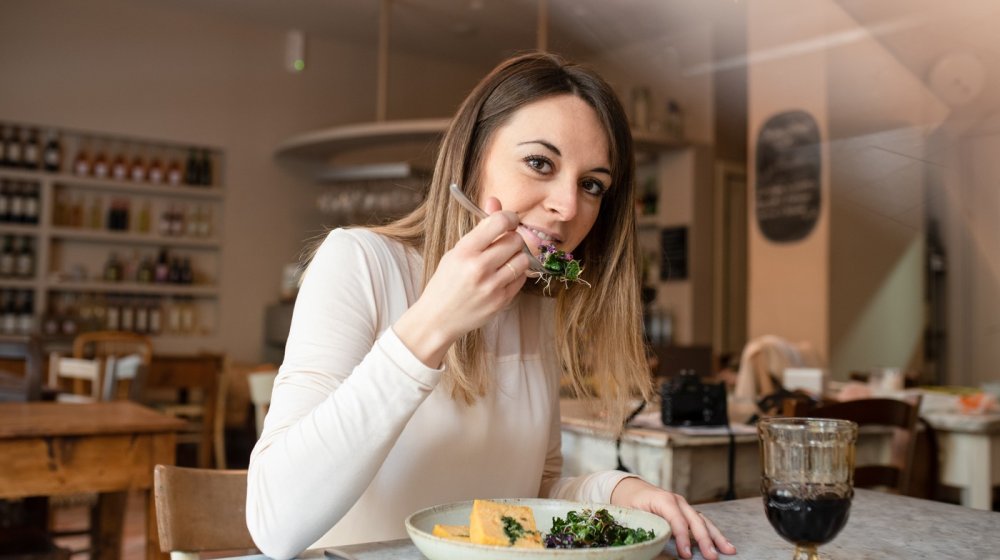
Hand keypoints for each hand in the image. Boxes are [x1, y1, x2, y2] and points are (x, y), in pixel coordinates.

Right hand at [394, 197, 529, 366]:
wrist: (437, 318)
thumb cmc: (445, 282)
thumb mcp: (456, 251)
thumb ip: (480, 228)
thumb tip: (495, 201)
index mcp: (464, 251)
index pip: (499, 222)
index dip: (510, 217)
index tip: (510, 220)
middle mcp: (479, 267)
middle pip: (515, 240)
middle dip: (513, 238)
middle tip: (505, 243)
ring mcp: (492, 286)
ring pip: (523, 259)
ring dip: (517, 256)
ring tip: (504, 260)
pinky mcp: (501, 301)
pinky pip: (522, 278)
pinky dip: (516, 274)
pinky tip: (503, 276)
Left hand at [611, 477, 735, 559]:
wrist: (630, 489)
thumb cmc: (629, 503)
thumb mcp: (633, 515)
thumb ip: (647, 528)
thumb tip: (656, 545)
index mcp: (663, 500)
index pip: (677, 520)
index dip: (683, 538)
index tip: (686, 555)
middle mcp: (677, 501)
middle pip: (695, 520)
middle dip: (705, 539)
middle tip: (712, 556)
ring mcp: (683, 505)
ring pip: (703, 521)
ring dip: (716, 537)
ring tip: (729, 550)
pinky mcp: (686, 511)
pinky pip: (702, 522)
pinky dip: (713, 533)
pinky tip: (723, 544)